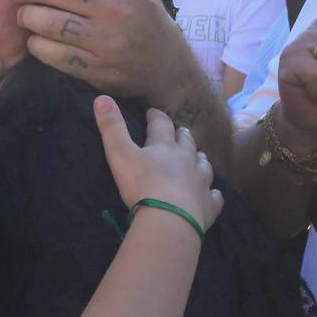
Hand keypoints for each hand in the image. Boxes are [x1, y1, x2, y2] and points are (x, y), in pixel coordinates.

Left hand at [14, 0, 188, 101]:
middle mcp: (116, 8)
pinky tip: (36, 40)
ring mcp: (106, 41)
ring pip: (49, 23)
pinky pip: (53, 55)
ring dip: (26, 17)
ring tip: (24, 16)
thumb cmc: (141, 13)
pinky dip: (36, 45)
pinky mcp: (97, 70)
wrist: (167, 65)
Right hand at [94, 97, 223, 230]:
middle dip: (181, 135)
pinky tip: (214, 194)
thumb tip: (101, 98)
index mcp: (165, 147)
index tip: (153, 113)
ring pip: (203, 165)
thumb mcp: (120, 153)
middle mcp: (186, 160)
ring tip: (197, 157)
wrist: (169, 219)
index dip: (156, 117)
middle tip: (178, 132)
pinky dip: (214, 194)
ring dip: (199, 159)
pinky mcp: (208, 205)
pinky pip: (215, 197)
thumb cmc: (142, 184)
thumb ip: (111, 127)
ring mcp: (200, 182)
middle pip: (186, 142)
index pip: (161, 125)